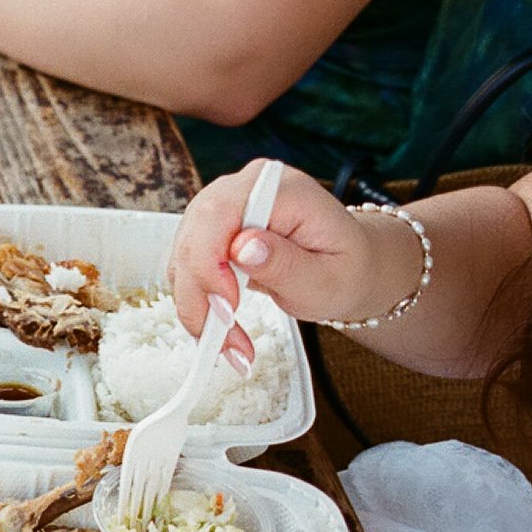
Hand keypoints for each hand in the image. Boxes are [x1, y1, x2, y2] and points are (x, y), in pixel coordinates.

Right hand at [168, 163, 427, 365]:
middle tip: (226, 338)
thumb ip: (287, 263)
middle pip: (193, 237)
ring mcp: (222, 210)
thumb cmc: (346, 269)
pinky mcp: (210, 234)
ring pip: (183, 259)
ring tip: (230, 344)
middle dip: (201, 295)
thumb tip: (243, 248)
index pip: (219, 212)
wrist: (348, 268)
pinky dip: (199, 306)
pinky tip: (222, 331)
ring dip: (198, 308)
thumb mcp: (328, 277)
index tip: (228, 305)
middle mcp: (243, 190)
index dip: (210, 260)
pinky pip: (187, 271)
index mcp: (279, 187)